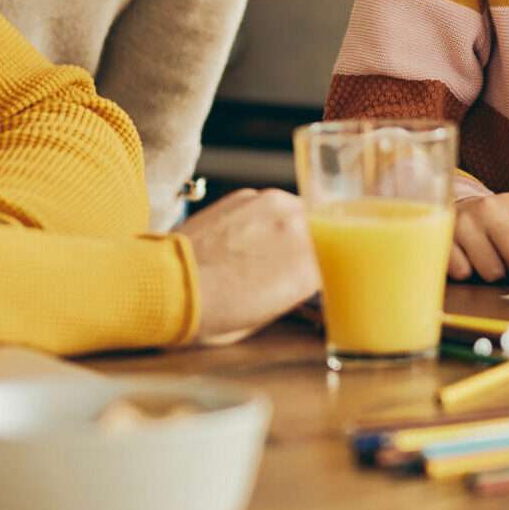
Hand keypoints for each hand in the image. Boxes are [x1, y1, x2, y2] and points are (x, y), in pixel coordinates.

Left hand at [182, 188, 320, 344]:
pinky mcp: (248, 195)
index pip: (340, 262)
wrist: (168, 282)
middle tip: (300, 262)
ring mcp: (273, 206)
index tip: (326, 276)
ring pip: (300, 214)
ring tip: (270, 249)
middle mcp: (298, 230)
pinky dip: (267, 218)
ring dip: (292, 228)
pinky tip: (247, 238)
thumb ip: (295, 288)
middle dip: (318, 245)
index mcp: (309, 269)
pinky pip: (272, 205)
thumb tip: (302, 278)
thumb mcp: (268, 313)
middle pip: (326, 232)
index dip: (334, 270)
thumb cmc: (213, 311)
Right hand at [448, 192, 508, 282]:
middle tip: (507, 262)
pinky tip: (463, 257)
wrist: (443, 208)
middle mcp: (490, 209)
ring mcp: (464, 223)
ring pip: (493, 272)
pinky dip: (467, 273)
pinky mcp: (442, 240)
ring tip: (482, 257)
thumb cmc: (490, 224)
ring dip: (491, 274)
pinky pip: (466, 274)